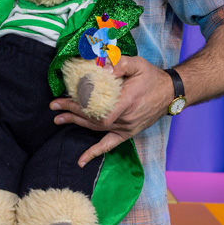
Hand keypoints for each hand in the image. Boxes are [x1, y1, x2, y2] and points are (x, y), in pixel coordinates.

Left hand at [50, 55, 170, 165]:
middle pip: (93, 118)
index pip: (99, 109)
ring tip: (58, 118)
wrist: (170, 93)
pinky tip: (81, 160)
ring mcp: (126, 128)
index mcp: (127, 101)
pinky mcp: (127, 133)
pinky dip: (94, 152)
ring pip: (96, 128)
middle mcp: (125, 118)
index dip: (81, 107)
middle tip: (54, 105)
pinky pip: (109, 145)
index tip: (66, 98)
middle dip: (72, 111)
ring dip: (76, 123)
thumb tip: (101, 66)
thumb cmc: (152, 77)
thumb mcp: (138, 64)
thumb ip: (120, 63)